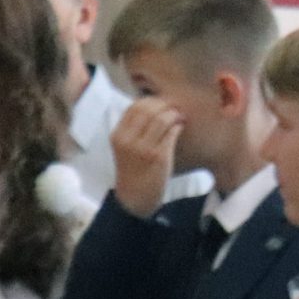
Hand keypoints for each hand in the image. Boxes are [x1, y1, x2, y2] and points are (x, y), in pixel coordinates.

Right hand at [109, 96, 183, 215]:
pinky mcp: (159, 157)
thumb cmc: (133, 170)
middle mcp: (128, 140)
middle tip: (175, 107)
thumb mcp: (124, 148)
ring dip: (174, 114)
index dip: (151, 101)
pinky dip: (178, 126)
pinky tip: (181, 127)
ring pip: (161, 119)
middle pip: (148, 110)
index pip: (134, 107)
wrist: (134, 197)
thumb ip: (133, 129)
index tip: (162, 102)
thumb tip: (152, 108)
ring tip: (180, 116)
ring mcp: (143, 148)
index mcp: (118, 135)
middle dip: (165, 105)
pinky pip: (171, 134)